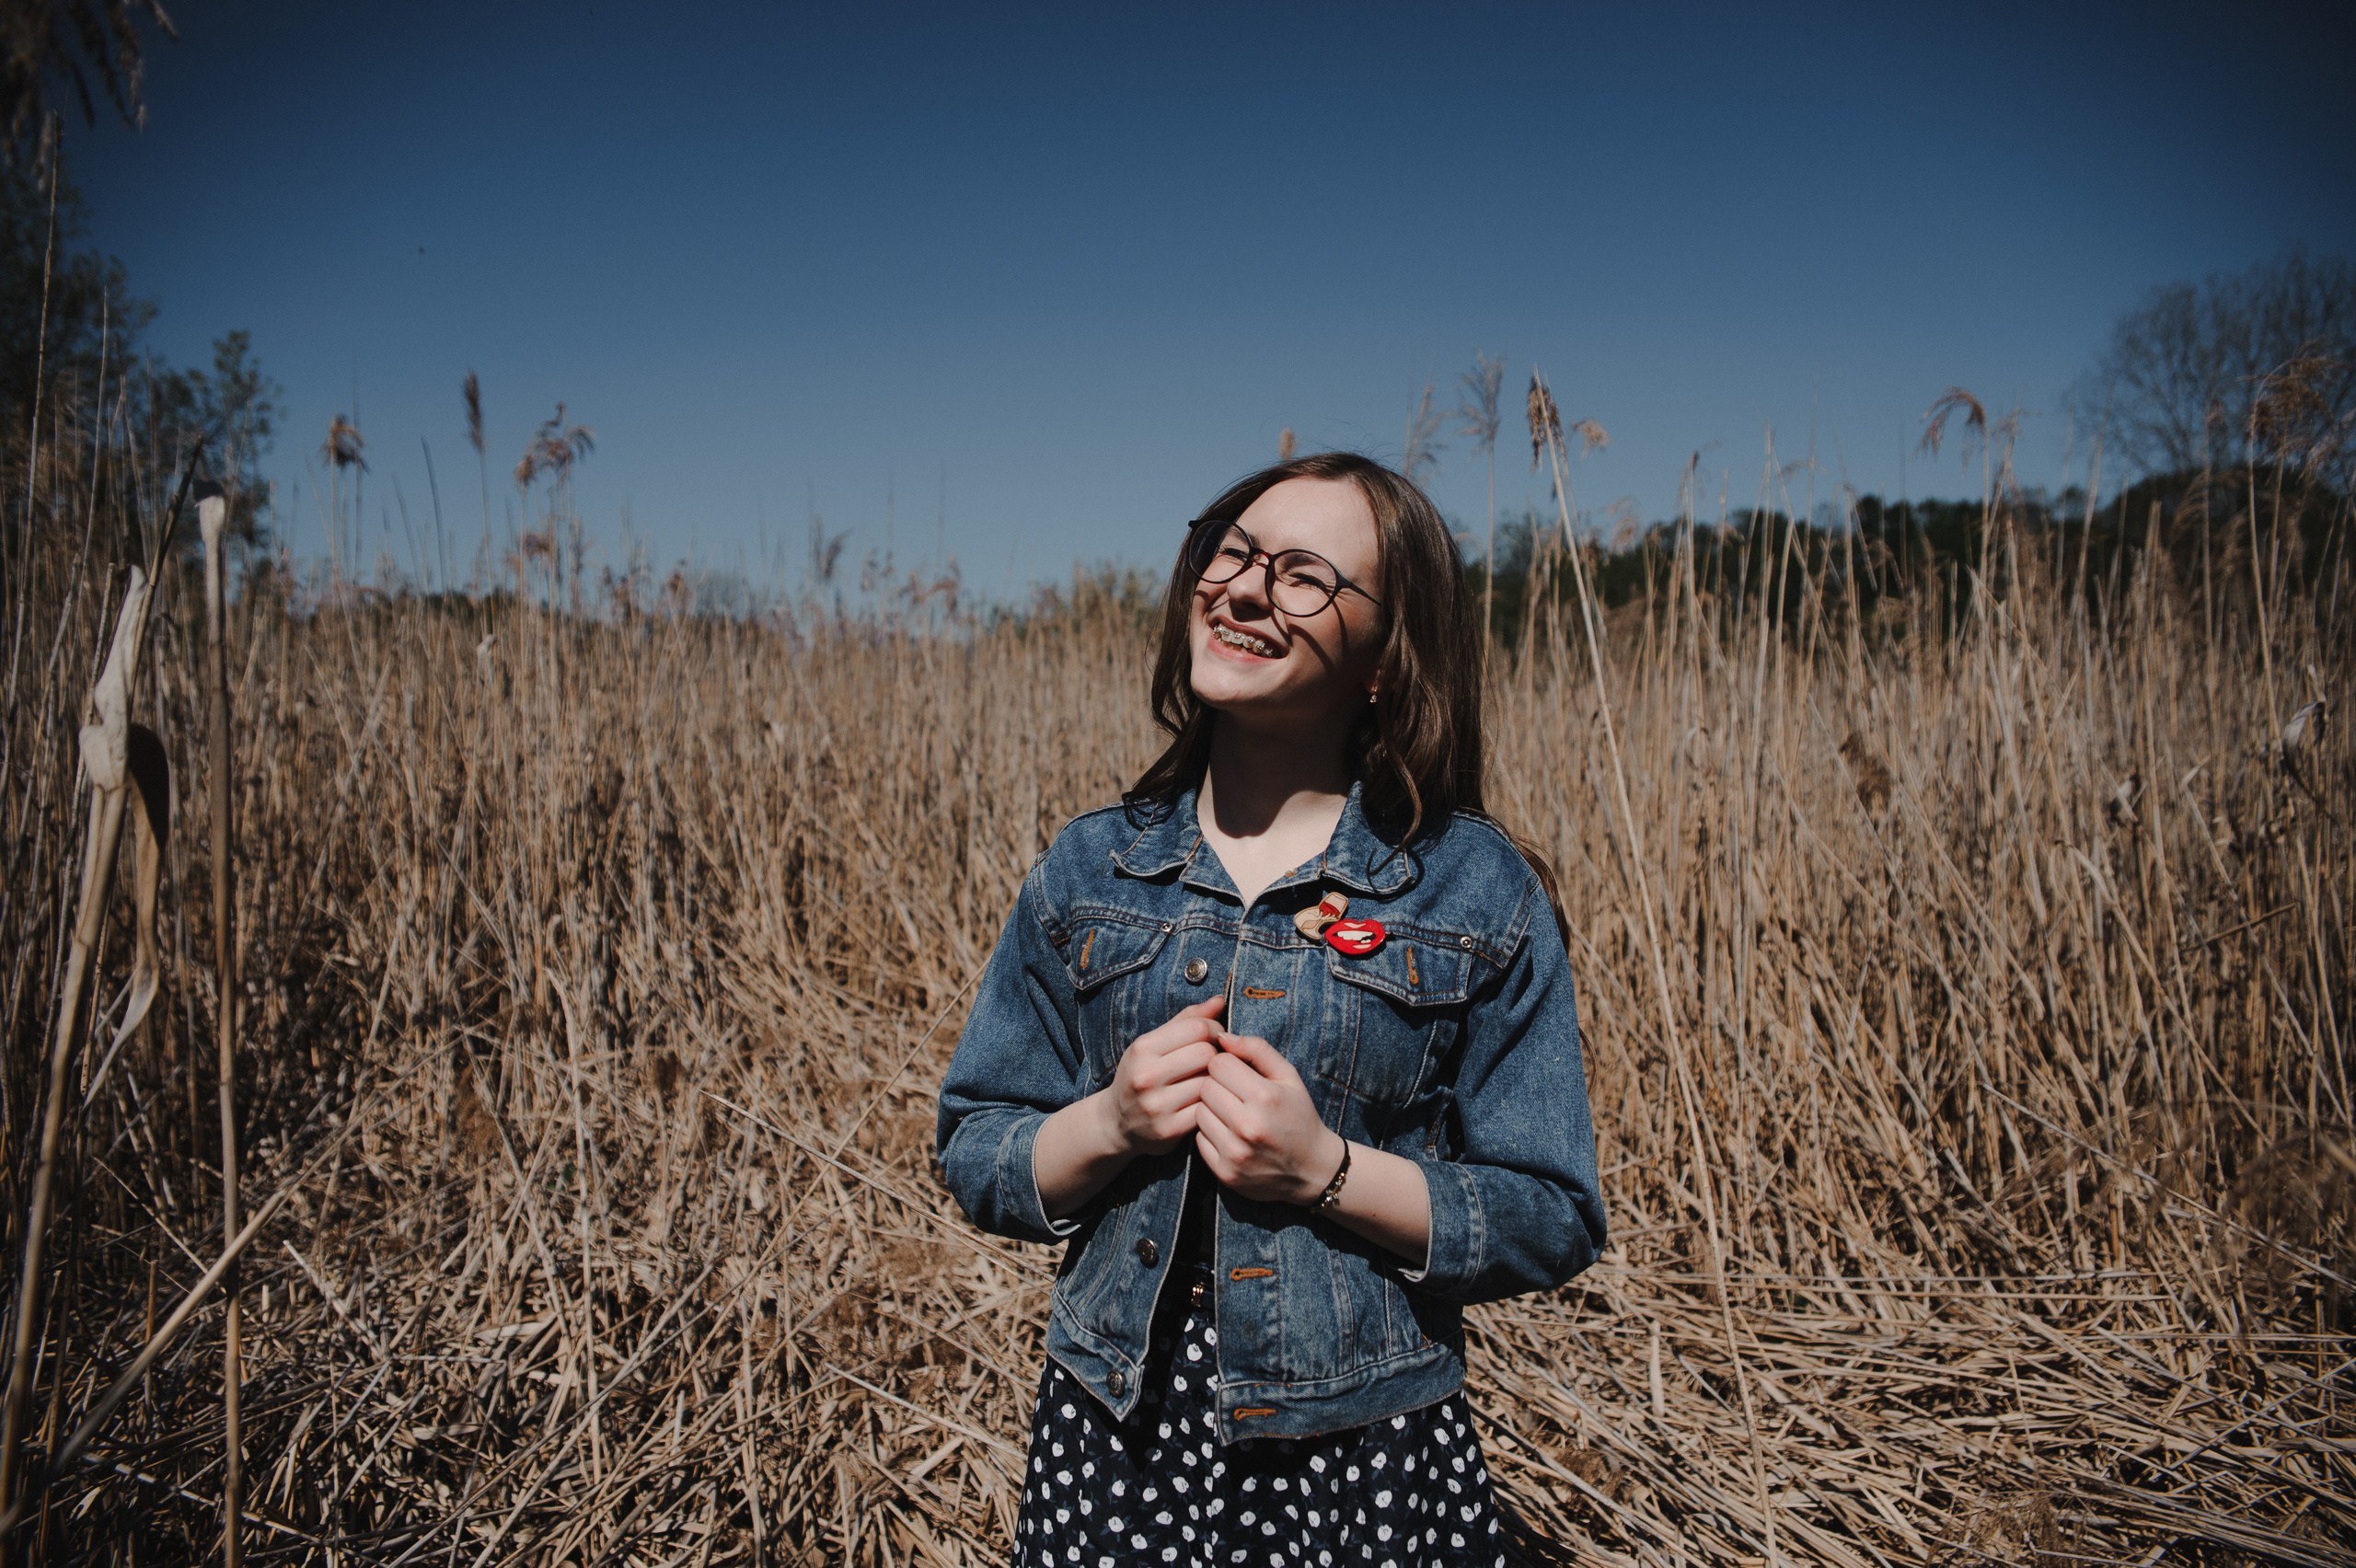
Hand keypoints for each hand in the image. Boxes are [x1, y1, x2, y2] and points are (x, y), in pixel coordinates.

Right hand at [1096, 996, 1224, 1156]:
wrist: (1116, 1124)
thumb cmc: (1141, 1076)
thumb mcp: (1153, 1044)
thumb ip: (1187, 1020)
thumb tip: (1219, 1000)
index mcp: (1142, 1049)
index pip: (1196, 1028)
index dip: (1214, 1029)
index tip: (1215, 1037)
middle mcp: (1146, 1076)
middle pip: (1206, 1053)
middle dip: (1217, 1054)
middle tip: (1215, 1060)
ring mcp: (1156, 1105)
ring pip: (1209, 1082)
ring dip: (1216, 1080)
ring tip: (1210, 1080)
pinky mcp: (1169, 1130)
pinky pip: (1206, 1109)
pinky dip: (1210, 1103)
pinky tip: (1206, 1101)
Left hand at [1193, 1032, 1347, 1205]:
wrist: (1312, 1169)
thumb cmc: (1299, 1116)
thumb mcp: (1288, 1076)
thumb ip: (1257, 1050)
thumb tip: (1221, 1036)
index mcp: (1265, 1097)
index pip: (1218, 1064)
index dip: (1225, 1064)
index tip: (1235, 1072)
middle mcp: (1248, 1126)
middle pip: (1205, 1087)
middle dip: (1216, 1085)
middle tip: (1233, 1093)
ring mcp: (1235, 1152)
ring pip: (1198, 1113)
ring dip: (1211, 1109)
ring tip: (1232, 1113)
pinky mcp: (1225, 1172)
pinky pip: (1199, 1140)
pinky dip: (1210, 1134)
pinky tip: (1229, 1134)